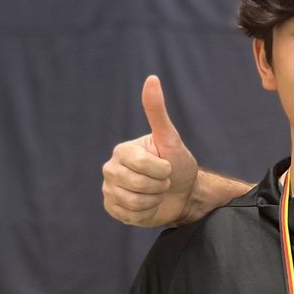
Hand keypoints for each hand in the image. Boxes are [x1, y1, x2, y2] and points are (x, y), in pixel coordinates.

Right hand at [101, 75, 198, 226]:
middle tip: (163, 181)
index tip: (167, 167)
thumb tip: (152, 78)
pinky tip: (149, 205)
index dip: (162, 170)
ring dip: (154, 200)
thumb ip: (157, 112)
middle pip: (138, 185)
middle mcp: (111, 169)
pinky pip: (130, 215)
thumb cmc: (178, 164)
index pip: (142, 165)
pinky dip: (146, 213)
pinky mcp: (113, 209)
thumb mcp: (171, 138)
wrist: (183, 193)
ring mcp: (110, 190)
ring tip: (157, 192)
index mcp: (122, 151)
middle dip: (160, 185)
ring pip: (134, 202)